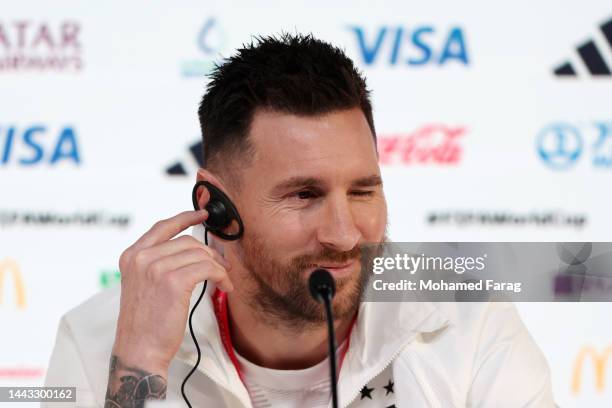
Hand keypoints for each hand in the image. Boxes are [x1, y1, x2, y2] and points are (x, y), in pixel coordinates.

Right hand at [112, 210, 232, 374]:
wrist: (139, 350)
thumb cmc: (145, 323)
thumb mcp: (142, 285)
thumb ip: (158, 263)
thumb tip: (192, 250)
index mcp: (131, 256)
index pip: (163, 227)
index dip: (186, 217)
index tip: (203, 214)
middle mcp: (141, 258)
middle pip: (187, 241)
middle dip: (210, 253)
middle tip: (222, 266)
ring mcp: (156, 267)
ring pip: (200, 254)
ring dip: (218, 267)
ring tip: (223, 280)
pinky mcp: (173, 281)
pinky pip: (208, 268)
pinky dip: (222, 276)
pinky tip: (224, 286)